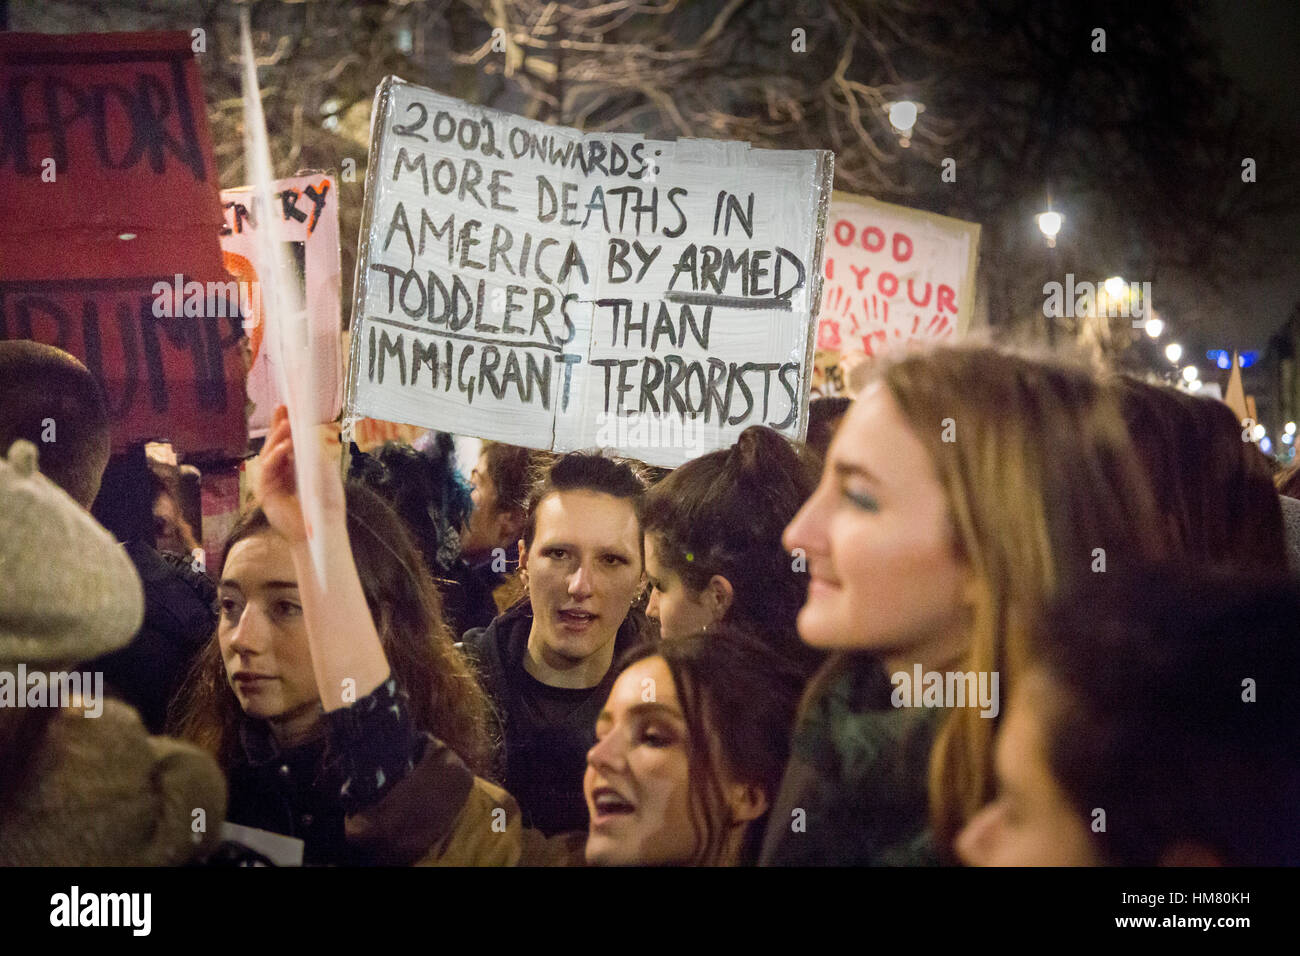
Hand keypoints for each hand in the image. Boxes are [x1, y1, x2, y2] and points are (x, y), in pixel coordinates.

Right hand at [256, 405, 344, 543]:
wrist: (321, 529)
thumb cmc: (324, 502)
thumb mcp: (323, 471)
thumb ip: (315, 452)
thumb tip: (310, 429)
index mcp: (291, 465)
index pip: (285, 439)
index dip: (284, 423)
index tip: (287, 406)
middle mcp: (278, 471)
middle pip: (274, 443)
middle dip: (278, 425)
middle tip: (283, 408)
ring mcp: (270, 482)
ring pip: (268, 454)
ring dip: (277, 438)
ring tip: (287, 424)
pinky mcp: (265, 493)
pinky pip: (267, 471)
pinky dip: (275, 457)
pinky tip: (284, 448)